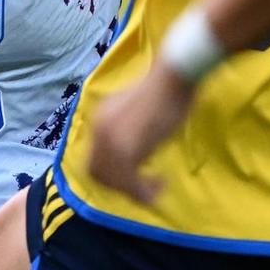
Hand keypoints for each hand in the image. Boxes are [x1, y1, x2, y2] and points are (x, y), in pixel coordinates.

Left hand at [84, 61, 197, 204]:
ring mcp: (109, 141)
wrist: (173, 78)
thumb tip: (140, 153)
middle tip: (145, 187)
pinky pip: (129, 182)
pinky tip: (161, 185)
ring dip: (134, 191)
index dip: (113, 173)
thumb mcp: (141, 113)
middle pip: (98, 173)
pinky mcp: (124, 150)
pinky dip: (144, 192)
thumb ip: (132, 132)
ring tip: (157, 187)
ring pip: (112, 180)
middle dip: (121, 185)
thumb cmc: (166, 91)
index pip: (95, 158)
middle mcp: (99, 130)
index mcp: (101, 119)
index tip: (137, 175)